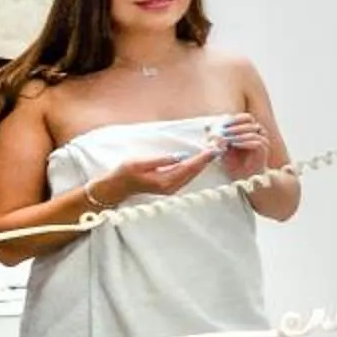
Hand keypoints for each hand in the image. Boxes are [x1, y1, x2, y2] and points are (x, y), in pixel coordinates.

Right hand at [89, 146, 217, 207]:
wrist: (118, 186)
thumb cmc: (126, 172)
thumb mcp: (140, 162)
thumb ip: (161, 160)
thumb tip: (180, 156)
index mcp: (165, 182)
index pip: (187, 168)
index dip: (201, 159)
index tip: (212, 150)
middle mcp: (172, 187)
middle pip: (193, 172)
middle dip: (206, 160)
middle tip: (218, 148)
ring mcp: (172, 188)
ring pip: (192, 174)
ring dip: (202, 163)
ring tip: (213, 152)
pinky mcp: (171, 186)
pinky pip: (188, 175)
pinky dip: (195, 167)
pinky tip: (201, 160)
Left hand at [214, 112, 271, 178]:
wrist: (241, 177)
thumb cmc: (232, 162)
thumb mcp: (221, 147)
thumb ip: (216, 136)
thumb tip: (206, 125)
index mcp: (250, 130)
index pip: (246, 117)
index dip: (235, 119)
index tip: (223, 123)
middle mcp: (258, 134)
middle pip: (250, 122)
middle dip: (235, 126)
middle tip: (224, 130)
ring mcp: (263, 141)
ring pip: (252, 132)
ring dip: (239, 134)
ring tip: (227, 138)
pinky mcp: (264, 151)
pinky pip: (257, 143)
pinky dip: (244, 142)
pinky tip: (234, 144)